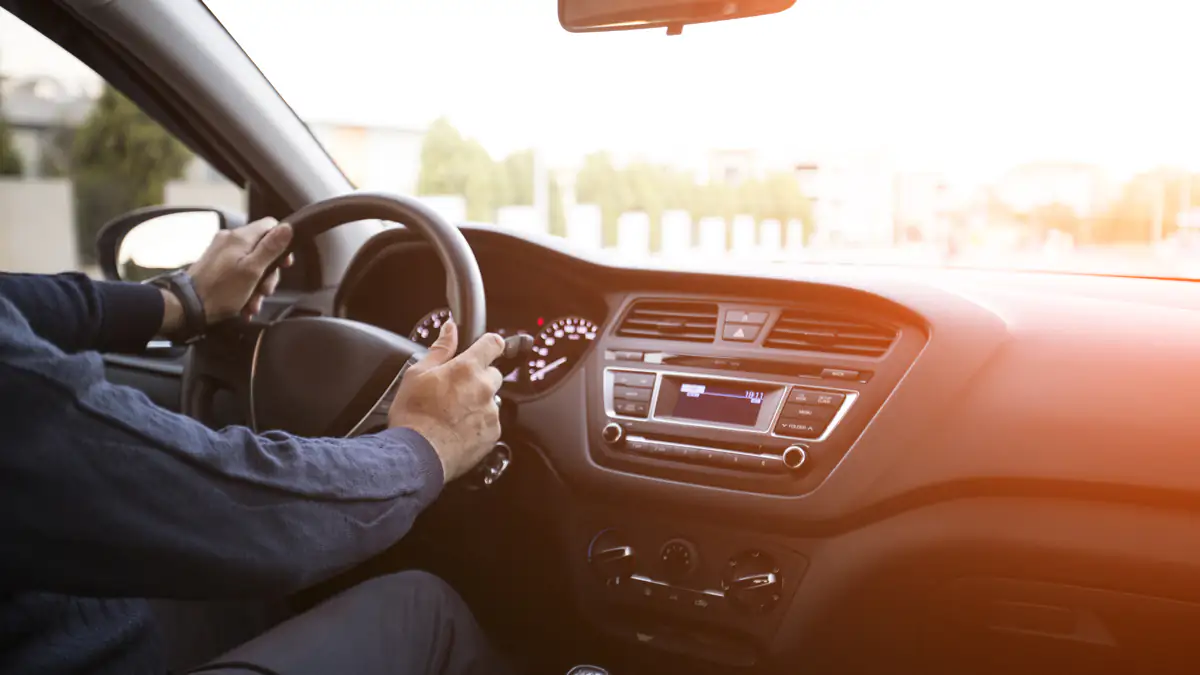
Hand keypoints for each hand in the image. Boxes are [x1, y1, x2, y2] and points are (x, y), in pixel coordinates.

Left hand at [187, 217, 294, 323]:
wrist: (186, 306)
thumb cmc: (221, 291)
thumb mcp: (252, 271)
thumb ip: (270, 248)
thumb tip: (288, 227)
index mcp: (240, 237)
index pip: (270, 225)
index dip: (282, 243)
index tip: (284, 264)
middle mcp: (230, 239)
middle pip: (262, 248)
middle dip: (268, 273)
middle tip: (265, 291)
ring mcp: (221, 251)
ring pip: (252, 262)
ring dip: (257, 285)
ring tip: (253, 304)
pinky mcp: (215, 264)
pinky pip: (238, 270)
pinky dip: (245, 286)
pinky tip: (244, 304)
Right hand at [388, 320, 504, 482]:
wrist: (417, 454)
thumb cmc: (413, 415)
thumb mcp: (418, 374)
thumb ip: (440, 348)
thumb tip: (449, 329)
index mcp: (467, 368)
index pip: (493, 344)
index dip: (490, 344)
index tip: (487, 347)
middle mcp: (484, 388)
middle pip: (493, 374)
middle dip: (479, 378)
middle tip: (457, 390)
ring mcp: (491, 412)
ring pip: (491, 400)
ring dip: (479, 402)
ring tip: (455, 414)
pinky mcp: (493, 433)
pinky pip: (491, 422)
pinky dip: (479, 423)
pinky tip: (459, 428)